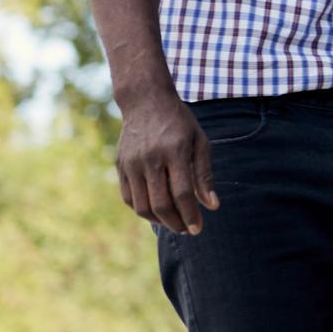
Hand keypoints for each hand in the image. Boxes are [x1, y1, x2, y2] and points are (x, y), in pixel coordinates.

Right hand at [115, 90, 216, 234]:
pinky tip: (156, 212)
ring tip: (173, 223)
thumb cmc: (179, 122)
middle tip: (187, 230)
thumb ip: (205, 174)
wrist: (145, 101)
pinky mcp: (120, 165)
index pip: (183, 194)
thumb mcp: (200, 141)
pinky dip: (142, 210)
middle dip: (175, 223)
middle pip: (161, 204)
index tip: (198, 229)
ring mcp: (131, 162)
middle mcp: (150, 158)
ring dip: (158, 221)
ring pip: (142, 205)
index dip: (191, 215)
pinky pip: (128, 197)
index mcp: (174, 151)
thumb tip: (212, 206)